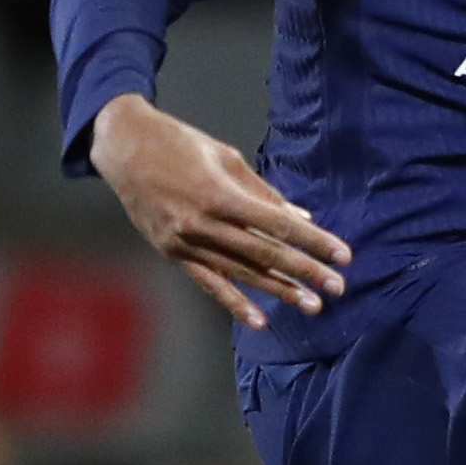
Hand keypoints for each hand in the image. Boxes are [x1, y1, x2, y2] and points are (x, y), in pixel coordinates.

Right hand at [88, 93, 352, 329]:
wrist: (123, 148)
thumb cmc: (178, 144)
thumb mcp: (226, 158)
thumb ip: (263, 192)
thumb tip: (300, 216)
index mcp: (221, 194)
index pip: (279, 225)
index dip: (313, 242)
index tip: (342, 255)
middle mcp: (204, 224)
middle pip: (266, 254)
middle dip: (305, 272)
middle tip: (338, 288)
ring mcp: (186, 242)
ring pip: (242, 273)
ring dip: (279, 291)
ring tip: (312, 305)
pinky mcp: (173, 253)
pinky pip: (209, 283)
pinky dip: (234, 303)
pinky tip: (259, 320)